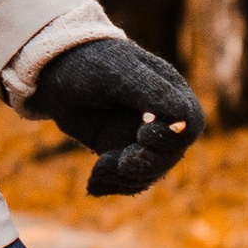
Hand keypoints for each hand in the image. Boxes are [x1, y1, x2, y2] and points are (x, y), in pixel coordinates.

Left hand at [29, 38, 206, 197]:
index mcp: (170, 92)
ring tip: (99, 170)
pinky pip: (128, 180)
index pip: (190, 124)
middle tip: (118, 163)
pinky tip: (93, 182)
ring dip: (126, 178)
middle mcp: (161, 118)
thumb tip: (183, 118)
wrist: (56, 74)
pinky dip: (112, 184)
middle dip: (147, 164)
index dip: (173, 137)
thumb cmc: (91, 63)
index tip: (143, 134)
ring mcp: (142, 138)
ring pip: (151, 173)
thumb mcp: (119, 74)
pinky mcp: (122, 153)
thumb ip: (152, 93)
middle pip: (172, 155)